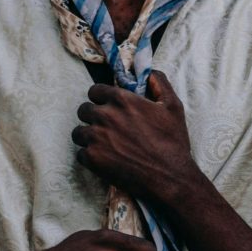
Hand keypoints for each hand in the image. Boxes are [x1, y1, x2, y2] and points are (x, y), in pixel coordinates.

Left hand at [71, 71, 198, 207]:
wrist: (169, 178)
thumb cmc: (172, 142)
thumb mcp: (173, 106)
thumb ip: (159, 83)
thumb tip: (148, 72)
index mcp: (122, 99)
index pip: (95, 91)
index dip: (101, 99)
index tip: (108, 107)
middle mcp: (105, 115)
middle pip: (83, 110)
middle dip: (93, 117)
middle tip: (107, 128)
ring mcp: (96, 137)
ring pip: (78, 132)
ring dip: (88, 136)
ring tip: (104, 145)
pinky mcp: (92, 158)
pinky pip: (80, 153)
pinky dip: (90, 157)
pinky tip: (105, 159)